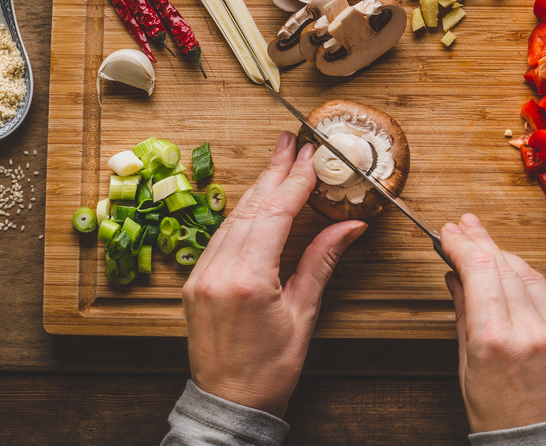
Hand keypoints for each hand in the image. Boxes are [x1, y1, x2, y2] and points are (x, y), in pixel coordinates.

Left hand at [182, 131, 367, 417]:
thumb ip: (322, 261)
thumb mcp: (304, 313)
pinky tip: (256, 200)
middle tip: (291, 141)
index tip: (311, 155)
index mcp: (248, 279)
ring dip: (258, 188)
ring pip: (233, 218)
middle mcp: (218, 271)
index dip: (295, 180)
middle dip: (274, 171)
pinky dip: (242, 213)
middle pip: (250, 207)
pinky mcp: (195, 282)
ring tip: (278, 162)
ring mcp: (201, 275)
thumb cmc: (271, 368)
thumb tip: (351, 225)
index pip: (275, 214)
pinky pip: (220, 236)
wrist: (229, 403)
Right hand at [441, 213, 545, 433]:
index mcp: (495, 340)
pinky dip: (536, 284)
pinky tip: (520, 278)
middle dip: (482, 241)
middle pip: (505, 265)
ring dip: (508, 259)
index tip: (449, 232)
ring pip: (533, 276)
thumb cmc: (499, 418)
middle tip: (466, 226)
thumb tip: (456, 277)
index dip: (462, 243)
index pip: (478, 269)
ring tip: (490, 250)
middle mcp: (532, 332)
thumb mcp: (468, 368)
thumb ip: (464, 315)